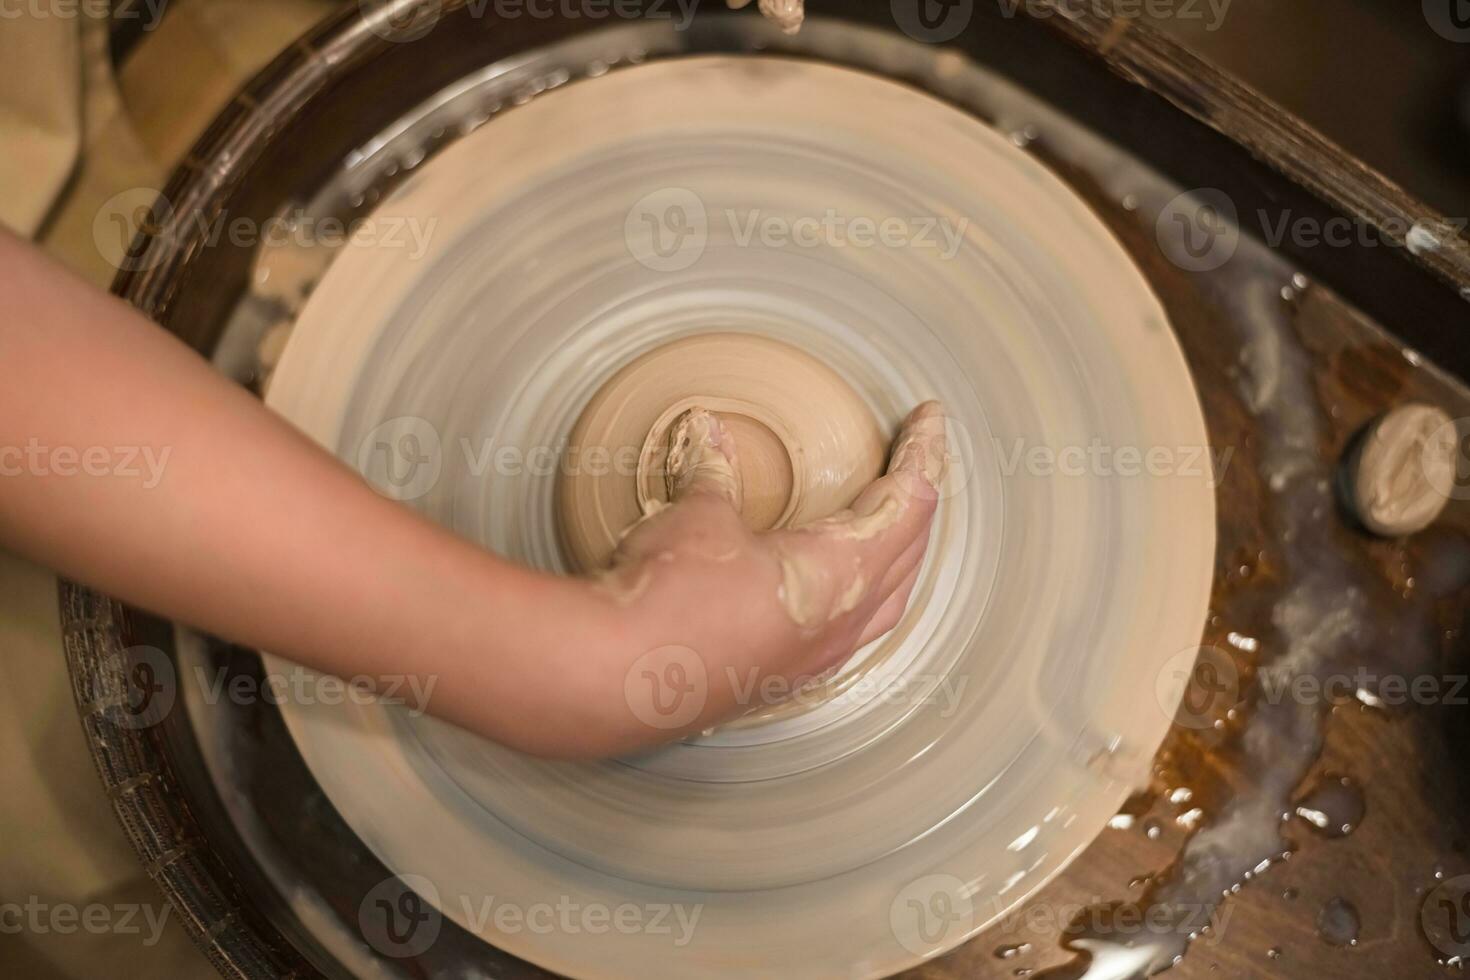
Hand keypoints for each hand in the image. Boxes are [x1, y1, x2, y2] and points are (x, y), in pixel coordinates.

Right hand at [584, 401, 947, 753]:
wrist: (618, 678)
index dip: (924, 451)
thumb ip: (715, 472)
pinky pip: (846, 634)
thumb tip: (709, 431)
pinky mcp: (781, 681)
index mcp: (842, 573)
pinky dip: (858, 598)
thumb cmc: (669, 597)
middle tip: (915, 460)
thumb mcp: (698, 516)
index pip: (911, 500)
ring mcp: (815, 660)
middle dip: (918, 500)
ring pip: (885, 602)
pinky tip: (833, 591)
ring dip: (897, 554)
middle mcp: (842, 624)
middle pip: (911, 552)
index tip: (929, 416)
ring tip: (890, 522)